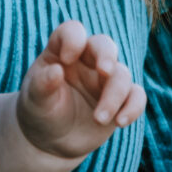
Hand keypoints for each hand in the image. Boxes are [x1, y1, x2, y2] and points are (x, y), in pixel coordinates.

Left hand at [17, 22, 145, 161]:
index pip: (72, 32)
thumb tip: (56, 70)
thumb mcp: (34, 100)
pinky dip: (133, 107)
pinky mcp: (121, 99)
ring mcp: (106, 79)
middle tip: (105, 71)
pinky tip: (120, 122)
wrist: (51, 139)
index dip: (73, 39)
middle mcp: (87, 60)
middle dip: (107, 56)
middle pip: (104, 45)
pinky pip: (136, 96)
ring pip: (122, 75)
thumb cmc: (40, 111)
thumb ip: (42, 84)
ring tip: (98, 119)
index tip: (66, 59)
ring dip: (114, 96)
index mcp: (62, 51)